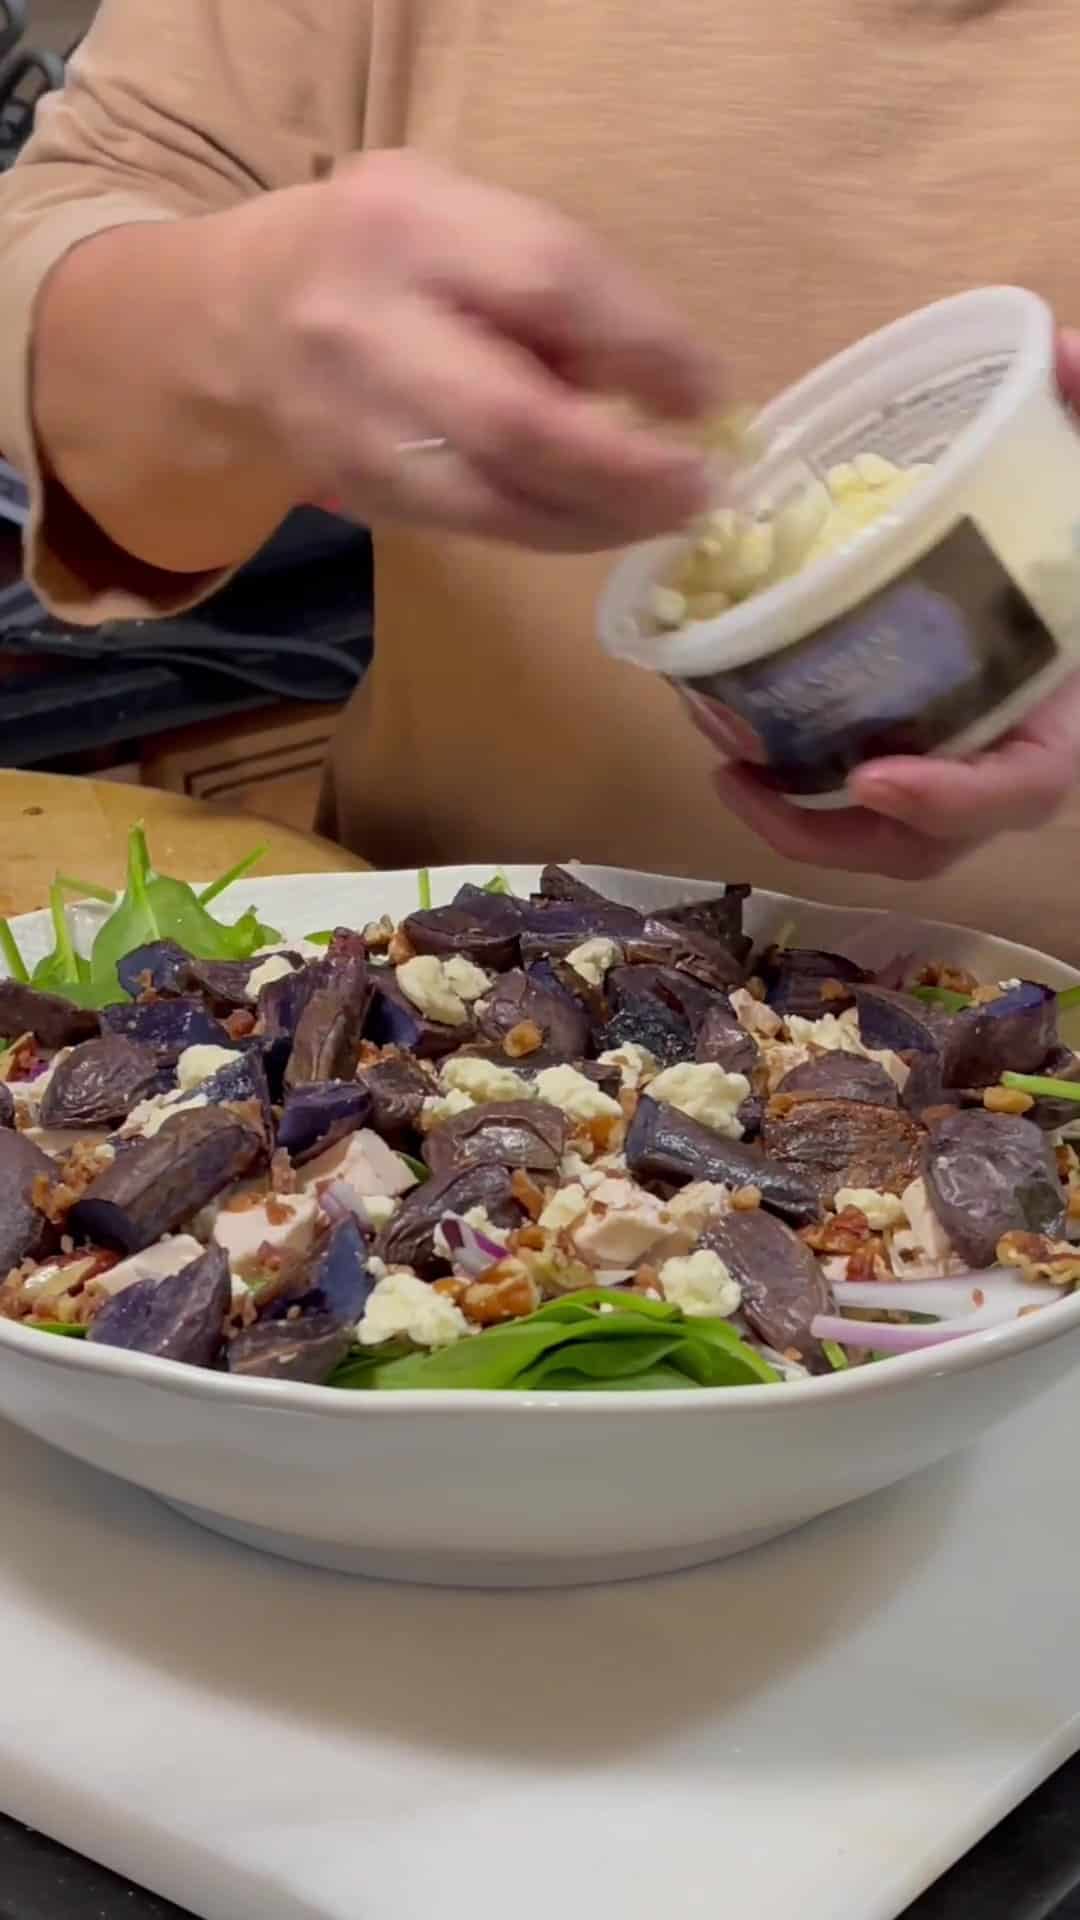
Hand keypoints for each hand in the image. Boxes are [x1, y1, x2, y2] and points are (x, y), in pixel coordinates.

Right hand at [239, 150, 716, 549]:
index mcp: (412, 223)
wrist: (236, 321)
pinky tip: (603, 521)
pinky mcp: (361, 492)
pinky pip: (476, 525)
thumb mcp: (464, 220)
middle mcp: (370, 325)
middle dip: (625, 468)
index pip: (548, 282)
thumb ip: (551, 281)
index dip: (644, 346)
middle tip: (698, 489)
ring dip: (599, 518)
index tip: (710, 393)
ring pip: (495, 496)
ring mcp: (357, 422)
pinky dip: (554, 529)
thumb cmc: (386, 258)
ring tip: (668, 515)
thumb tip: (663, 380)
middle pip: (515, 419)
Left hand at [697, 331, 1079, 879]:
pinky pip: (844, 800)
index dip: (954, 799)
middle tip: (749, 780)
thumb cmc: (1062, 547)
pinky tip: (727, 739)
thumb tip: (1066, 356)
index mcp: (1058, 717)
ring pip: (875, 838)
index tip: (877, 778)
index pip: (1023, 788)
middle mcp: (1002, 757)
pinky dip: (788, 789)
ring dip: (794, 821)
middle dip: (834, 832)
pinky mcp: (899, 755)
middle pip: (927, 843)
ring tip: (723, 765)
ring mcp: (948, 769)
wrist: (1051, 575)